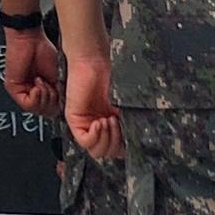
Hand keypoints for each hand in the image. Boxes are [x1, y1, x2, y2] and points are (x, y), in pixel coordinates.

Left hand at [0, 21, 63, 116]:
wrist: (30, 38)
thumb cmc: (43, 52)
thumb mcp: (58, 77)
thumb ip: (60, 95)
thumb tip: (67, 108)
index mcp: (43, 92)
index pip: (52, 110)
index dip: (59, 104)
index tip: (61, 94)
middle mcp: (32, 93)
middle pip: (46, 113)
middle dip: (52, 100)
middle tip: (52, 85)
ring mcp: (22, 91)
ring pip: (37, 110)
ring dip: (44, 96)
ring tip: (43, 81)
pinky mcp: (13, 88)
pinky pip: (27, 104)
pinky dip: (36, 95)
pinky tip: (37, 81)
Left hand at [63, 47, 121, 164]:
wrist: (95, 60)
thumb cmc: (112, 76)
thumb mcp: (128, 106)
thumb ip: (132, 125)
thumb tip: (139, 143)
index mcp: (113, 125)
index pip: (120, 151)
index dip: (127, 146)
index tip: (131, 132)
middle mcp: (99, 127)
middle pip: (109, 154)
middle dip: (116, 143)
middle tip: (117, 122)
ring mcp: (86, 125)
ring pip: (97, 151)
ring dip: (106, 140)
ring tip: (108, 120)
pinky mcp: (75, 120)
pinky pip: (84, 142)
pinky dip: (95, 136)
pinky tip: (99, 122)